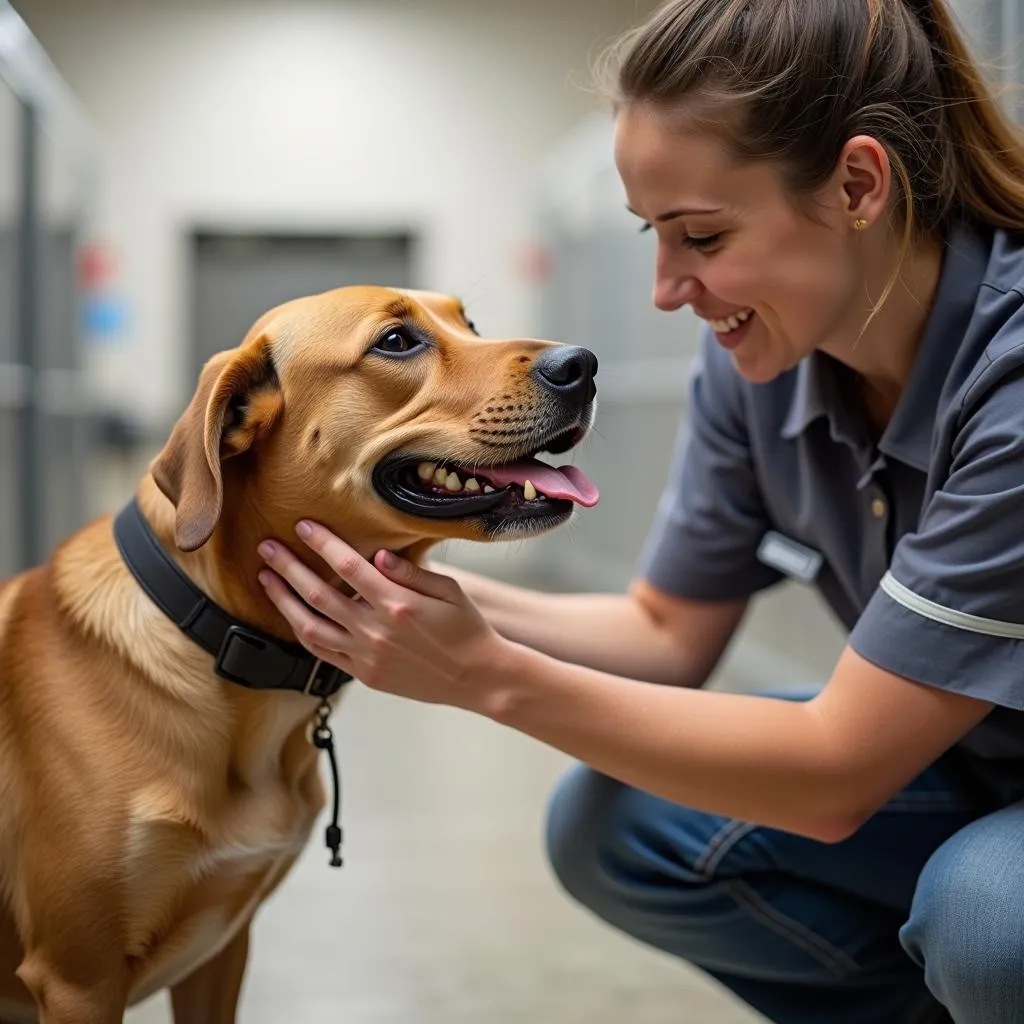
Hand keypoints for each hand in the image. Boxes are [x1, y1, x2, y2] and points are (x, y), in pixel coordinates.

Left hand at [256, 521, 509, 710]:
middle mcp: (376, 630)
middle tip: (267, 547)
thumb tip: (378, 555)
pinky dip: (303, 632)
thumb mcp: (449, 590)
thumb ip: (410, 572)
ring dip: (283, 601)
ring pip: (310, 627)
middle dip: (288, 567)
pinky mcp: (364, 675)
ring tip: (266, 580)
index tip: (303, 526)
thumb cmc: (466, 629)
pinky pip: (323, 653)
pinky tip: (292, 615)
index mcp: (398, 604)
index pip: (349, 566)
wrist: (477, 678)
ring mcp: (367, 656)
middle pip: (319, 593)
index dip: (322, 543)